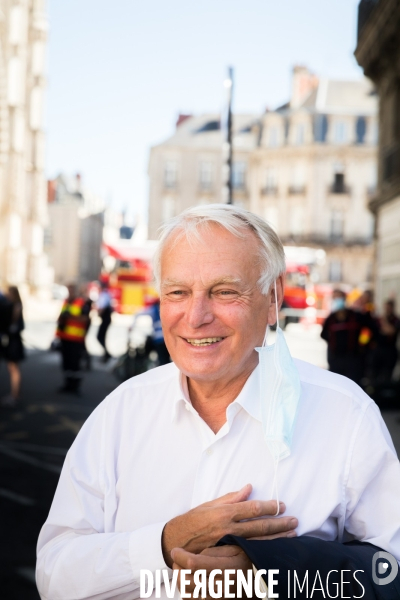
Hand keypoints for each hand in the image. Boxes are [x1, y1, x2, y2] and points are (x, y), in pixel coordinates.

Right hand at [162, 484, 297, 566]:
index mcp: (225, 513)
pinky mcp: (228, 555)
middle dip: (279, 523)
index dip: (269, 507)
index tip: (282, 505)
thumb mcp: (209, 504)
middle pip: (260, 526)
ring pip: (259, 541)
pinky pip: (250, 552)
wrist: (175, 541)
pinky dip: (265, 550)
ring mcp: (229, 544)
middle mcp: (229, 528)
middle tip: (294, 521)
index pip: (253, 509)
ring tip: (292, 535)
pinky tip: (275, 549)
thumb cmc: (192, 520)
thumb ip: (231, 498)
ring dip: (277, 538)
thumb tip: (248, 488)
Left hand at [172, 545, 252, 598]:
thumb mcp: (235, 549)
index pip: (194, 563)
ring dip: (180, 582)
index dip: (181, 556)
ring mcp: (219, 598)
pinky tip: (189, 583)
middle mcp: (222, 586)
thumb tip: (192, 557)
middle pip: (187, 581)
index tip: (175, 550)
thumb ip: (213, 553)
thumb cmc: (247, 559)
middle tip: (176, 560)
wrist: (261, 580)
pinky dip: (187, 593)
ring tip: (181, 571)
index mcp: (226, 568)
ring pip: (188, 594)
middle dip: (177, 569)